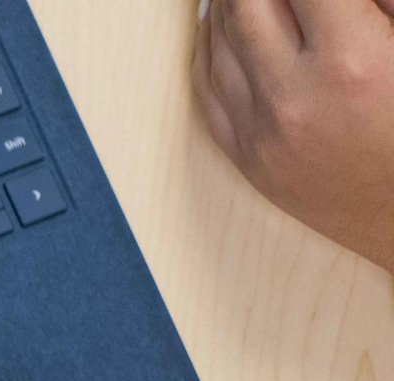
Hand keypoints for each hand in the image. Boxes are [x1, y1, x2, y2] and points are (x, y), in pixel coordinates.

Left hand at [196, 0, 393, 274]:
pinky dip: (209, 47)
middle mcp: (294, 101)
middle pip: (247, 5)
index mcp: (350, 64)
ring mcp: (263, 137)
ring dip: (230, 4)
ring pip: (217, 44)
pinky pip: (207, 91)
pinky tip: (223, 24)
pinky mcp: (250, 162)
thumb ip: (379, 3)